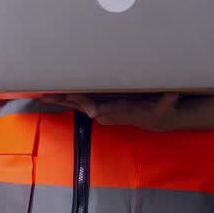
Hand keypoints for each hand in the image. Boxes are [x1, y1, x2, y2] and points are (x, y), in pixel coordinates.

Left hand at [41, 93, 180, 131]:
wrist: (153, 119)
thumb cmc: (157, 109)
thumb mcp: (165, 105)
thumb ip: (167, 100)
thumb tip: (173, 94)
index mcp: (114, 111)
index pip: (97, 108)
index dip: (86, 104)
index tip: (76, 102)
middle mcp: (103, 112)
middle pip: (79, 105)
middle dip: (63, 100)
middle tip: (44, 95)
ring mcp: (98, 110)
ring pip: (75, 104)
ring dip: (58, 99)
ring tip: (40, 94)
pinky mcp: (97, 106)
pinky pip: (78, 101)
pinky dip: (64, 97)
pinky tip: (51, 93)